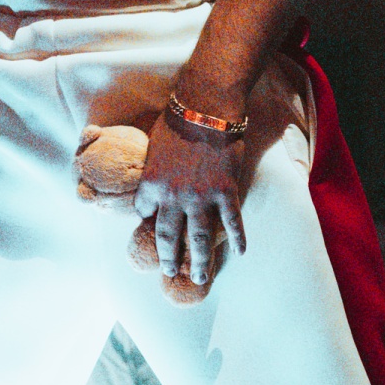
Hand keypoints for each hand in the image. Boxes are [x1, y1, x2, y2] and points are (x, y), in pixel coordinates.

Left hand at [133, 113, 246, 286]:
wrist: (206, 107)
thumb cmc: (177, 119)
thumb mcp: (153, 146)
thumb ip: (152, 169)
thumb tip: (151, 183)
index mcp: (151, 183)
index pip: (143, 211)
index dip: (146, 219)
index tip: (149, 225)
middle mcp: (174, 196)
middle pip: (169, 236)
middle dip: (168, 258)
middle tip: (168, 272)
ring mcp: (201, 196)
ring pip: (199, 238)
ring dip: (198, 261)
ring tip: (199, 278)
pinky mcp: (225, 191)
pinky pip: (231, 222)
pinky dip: (236, 239)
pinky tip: (240, 253)